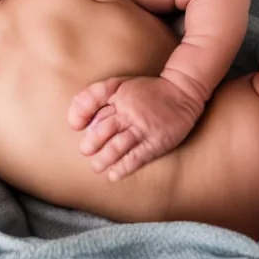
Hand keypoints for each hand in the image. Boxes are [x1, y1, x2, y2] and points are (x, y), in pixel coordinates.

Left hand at [68, 76, 203, 181]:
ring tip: (96, 167)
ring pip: (117, 146)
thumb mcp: (121, 84)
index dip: (79, 114)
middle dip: (91, 142)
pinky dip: (123, 167)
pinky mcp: (156, 142)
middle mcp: (129, 112)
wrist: (183, 92)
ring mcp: (143, 128)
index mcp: (118, 94)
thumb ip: (98, 96)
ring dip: (104, 159)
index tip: (76, 126)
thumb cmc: (147, 90)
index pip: (92, 101)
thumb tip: (77, 117)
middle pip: (103, 128)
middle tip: (85, 151)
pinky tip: (114, 174)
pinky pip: (137, 157)